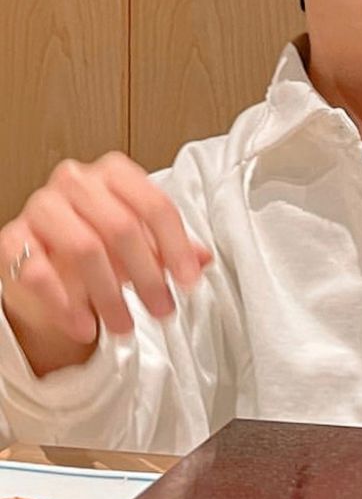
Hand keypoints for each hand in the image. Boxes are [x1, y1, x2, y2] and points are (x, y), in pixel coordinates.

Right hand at [0, 152, 212, 344]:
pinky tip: (85, 326)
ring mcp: (42, 207)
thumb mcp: (139, 242)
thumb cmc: (99, 243)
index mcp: (112, 172)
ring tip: (124, 326)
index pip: (153, 203)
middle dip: (147, 276)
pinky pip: (38, 272)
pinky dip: (65, 305)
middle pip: (120, 225)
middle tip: (162, 310)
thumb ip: (170, 247)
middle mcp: (76, 181)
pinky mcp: (13, 239)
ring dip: (108, 294)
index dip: (176, 246)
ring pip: (83, 247)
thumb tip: (205, 259)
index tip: (189, 282)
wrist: (46, 261)